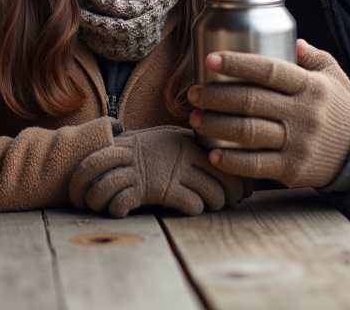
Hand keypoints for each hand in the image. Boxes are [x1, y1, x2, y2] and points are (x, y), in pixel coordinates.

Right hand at [71, 126, 249, 217]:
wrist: (102, 158)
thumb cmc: (139, 151)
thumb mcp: (167, 139)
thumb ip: (189, 144)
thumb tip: (220, 154)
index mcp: (186, 140)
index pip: (224, 159)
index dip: (239, 175)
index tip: (248, 187)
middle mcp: (182, 153)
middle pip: (224, 178)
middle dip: (233, 193)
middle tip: (237, 200)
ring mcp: (172, 170)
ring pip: (212, 195)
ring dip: (215, 204)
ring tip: (213, 205)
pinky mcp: (160, 189)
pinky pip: (192, 205)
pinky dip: (195, 209)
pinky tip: (191, 208)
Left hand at [188, 40, 349, 187]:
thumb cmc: (340, 108)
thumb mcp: (333, 75)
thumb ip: (313, 56)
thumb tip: (292, 41)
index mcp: (310, 86)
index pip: (269, 70)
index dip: (238, 63)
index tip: (211, 59)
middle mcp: (303, 113)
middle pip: (251, 101)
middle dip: (216, 96)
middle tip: (193, 93)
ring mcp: (298, 143)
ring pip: (248, 132)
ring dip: (216, 125)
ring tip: (195, 119)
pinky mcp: (292, 169)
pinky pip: (256, 165)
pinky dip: (231, 160)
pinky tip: (212, 154)